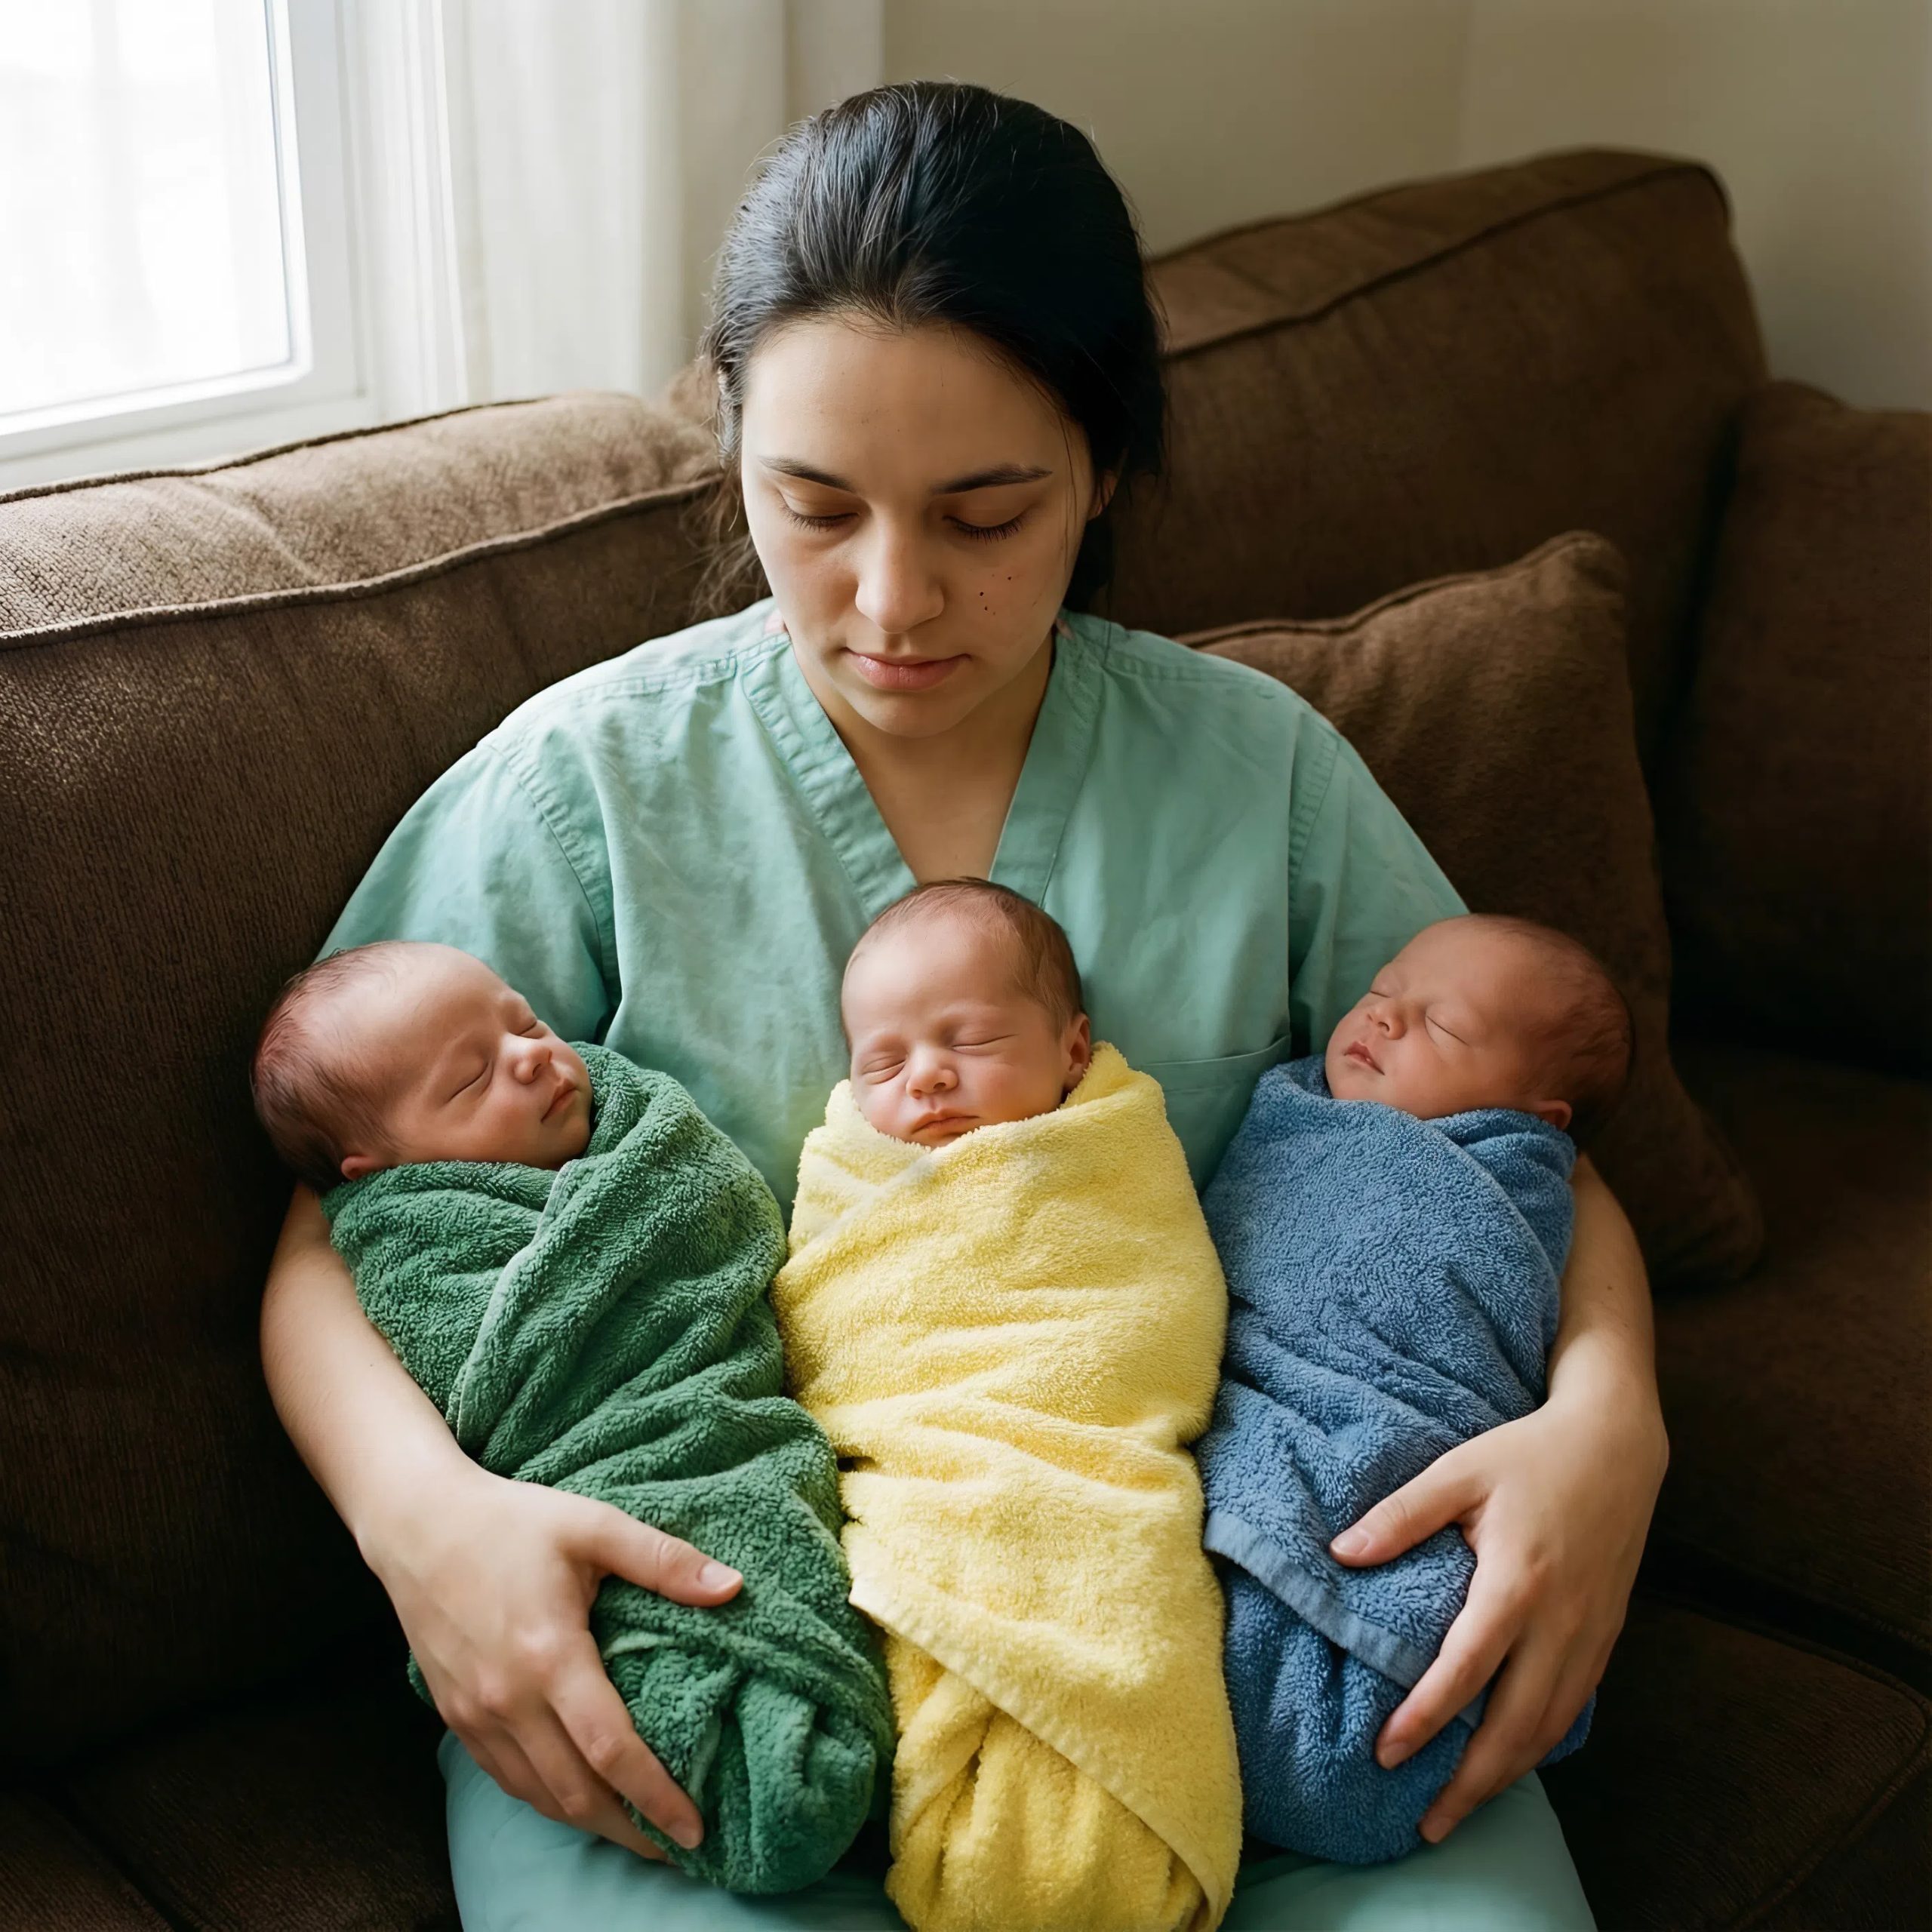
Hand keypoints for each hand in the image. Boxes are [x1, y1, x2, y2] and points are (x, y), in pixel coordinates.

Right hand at [364, 1464, 741, 1856]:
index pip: (610, 1750)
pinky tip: (578, 1798)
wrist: (418, 1524)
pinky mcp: (455, 1716)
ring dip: (590, 1822)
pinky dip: (548, 1799)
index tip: (696, 1827)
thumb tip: (733, 1587)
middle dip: (630, 1828)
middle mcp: (508, 1700)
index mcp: (549, 1657)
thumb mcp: (593, 1524)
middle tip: (679, 1846)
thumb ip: (662, 1560)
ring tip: (638, 1831)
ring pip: (539, 1796)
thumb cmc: (510, 1521)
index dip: (655, 1796)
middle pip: (575, 1793)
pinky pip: (508, 1778)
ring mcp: (476, 1715)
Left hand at [1330, 1391, 1665, 1843]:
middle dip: (1472, 1782)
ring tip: (1461, 1810)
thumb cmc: (1529, 1454)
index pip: (1467, 1669)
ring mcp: (1590, 1636)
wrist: (1617, 1445)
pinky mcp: (1606, 1639)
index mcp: (1518, 1581)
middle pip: (1516, 1724)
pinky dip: (1539, 1746)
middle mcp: (1560, 1622)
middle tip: (1427, 1824)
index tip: (1386, 1752)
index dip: (1427, 1717)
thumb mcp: (1458, 1470)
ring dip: (1507, 1776)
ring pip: (1549, 1728)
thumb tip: (1341, 1554)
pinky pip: (1572, 1709)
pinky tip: (1509, 1762)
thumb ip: (1401, 1516)